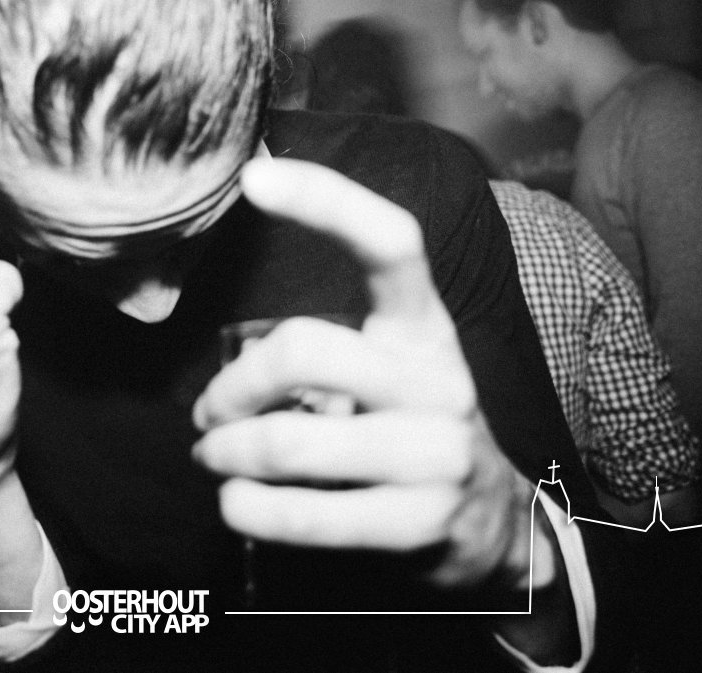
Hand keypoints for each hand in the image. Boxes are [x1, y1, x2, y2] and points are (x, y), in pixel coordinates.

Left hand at [192, 158, 549, 589]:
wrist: (495, 525)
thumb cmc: (413, 429)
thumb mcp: (392, 370)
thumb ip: (328, 349)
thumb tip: (229, 351)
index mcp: (425, 326)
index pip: (390, 243)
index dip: (326, 201)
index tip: (254, 176)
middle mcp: (437, 380)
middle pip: (304, 349)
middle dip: (231, 385)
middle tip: (207, 413)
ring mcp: (435, 453)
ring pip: (288, 441)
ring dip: (226, 451)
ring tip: (214, 458)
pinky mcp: (419, 523)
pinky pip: (302, 515)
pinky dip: (247, 508)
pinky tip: (236, 502)